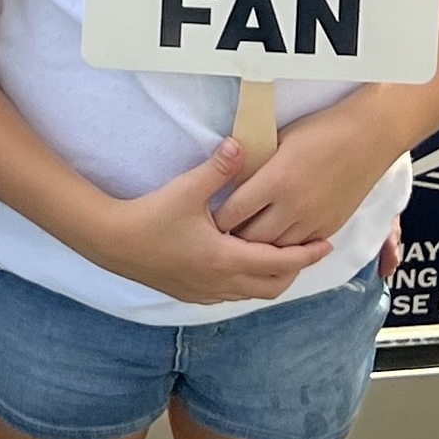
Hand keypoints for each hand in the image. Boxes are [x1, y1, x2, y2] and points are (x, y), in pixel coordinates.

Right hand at [89, 142, 327, 308]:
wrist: (112, 242)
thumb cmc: (150, 216)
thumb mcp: (187, 189)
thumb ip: (218, 168)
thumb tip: (241, 144)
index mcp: (225, 258)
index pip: (279, 262)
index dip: (306, 255)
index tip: (326, 244)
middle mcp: (220, 282)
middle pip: (272, 286)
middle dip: (294, 270)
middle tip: (306, 250)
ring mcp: (205, 292)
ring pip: (252, 292)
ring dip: (271, 277)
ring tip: (280, 254)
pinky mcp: (191, 293)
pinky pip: (232, 294)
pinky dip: (248, 282)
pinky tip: (243, 262)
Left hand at [213, 95, 405, 250]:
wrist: (368, 136)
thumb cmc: (322, 129)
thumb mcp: (279, 139)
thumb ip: (255, 163)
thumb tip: (230, 177)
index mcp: (275, 180)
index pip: (232, 212)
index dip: (216, 218)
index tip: (206, 218)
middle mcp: (292, 206)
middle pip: (249, 238)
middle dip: (232, 238)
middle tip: (219, 235)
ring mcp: (313, 220)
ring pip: (274, 249)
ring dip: (257, 247)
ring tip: (243, 241)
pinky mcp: (329, 227)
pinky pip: (299, 248)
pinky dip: (284, 248)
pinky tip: (274, 242)